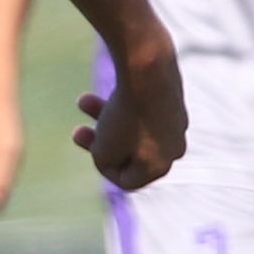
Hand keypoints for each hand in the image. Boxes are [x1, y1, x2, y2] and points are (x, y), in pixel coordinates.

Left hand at [72, 48, 185, 191]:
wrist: (148, 73)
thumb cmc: (124, 118)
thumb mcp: (106, 149)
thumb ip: (107, 159)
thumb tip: (114, 151)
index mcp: (161, 167)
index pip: (127, 180)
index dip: (103, 167)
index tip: (93, 150)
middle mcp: (174, 148)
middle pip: (130, 152)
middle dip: (100, 141)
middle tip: (77, 132)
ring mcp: (176, 123)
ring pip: (133, 126)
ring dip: (104, 117)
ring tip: (82, 100)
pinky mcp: (173, 100)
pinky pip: (143, 108)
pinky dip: (122, 103)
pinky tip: (108, 90)